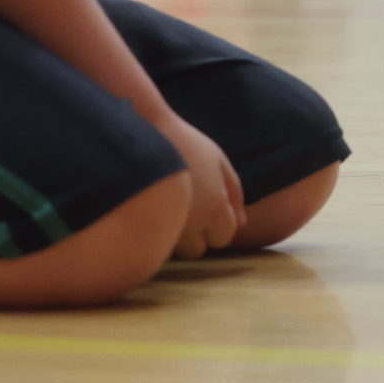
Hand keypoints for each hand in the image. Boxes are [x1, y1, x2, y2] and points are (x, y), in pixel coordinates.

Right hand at [157, 112, 244, 258]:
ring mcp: (164, 225)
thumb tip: (242, 223)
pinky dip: (155, 233)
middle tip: (187, 211)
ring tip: (169, 211)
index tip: (207, 209)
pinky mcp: (141, 224)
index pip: (224, 237)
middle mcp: (191, 222)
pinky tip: (153, 211)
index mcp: (215, 206)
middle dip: (195, 237)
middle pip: (198, 250)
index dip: (218, 226)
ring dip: (173, 238)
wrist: (147, 131)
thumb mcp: (219, 161)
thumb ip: (234, 192)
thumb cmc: (187, 143)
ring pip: (173, 251)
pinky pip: (152, 244)